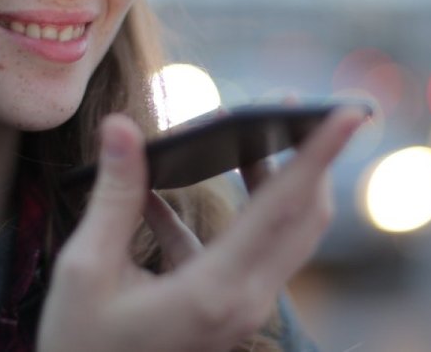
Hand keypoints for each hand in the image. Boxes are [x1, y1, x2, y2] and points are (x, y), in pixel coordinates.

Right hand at [36, 108, 363, 351]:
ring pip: (283, 233)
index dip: (318, 154)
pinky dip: (221, 218)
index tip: (350, 112)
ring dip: (274, 181)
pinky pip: (242, 252)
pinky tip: (162, 194)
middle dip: (308, 156)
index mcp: (215, 291)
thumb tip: (122, 126)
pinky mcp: (226, 313)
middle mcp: (244, 301)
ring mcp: (240, 310)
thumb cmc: (80, 348)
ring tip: (251, 132)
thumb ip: (114, 195)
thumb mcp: (85, 270)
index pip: (283, 206)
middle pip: (302, 216)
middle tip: (293, 104)